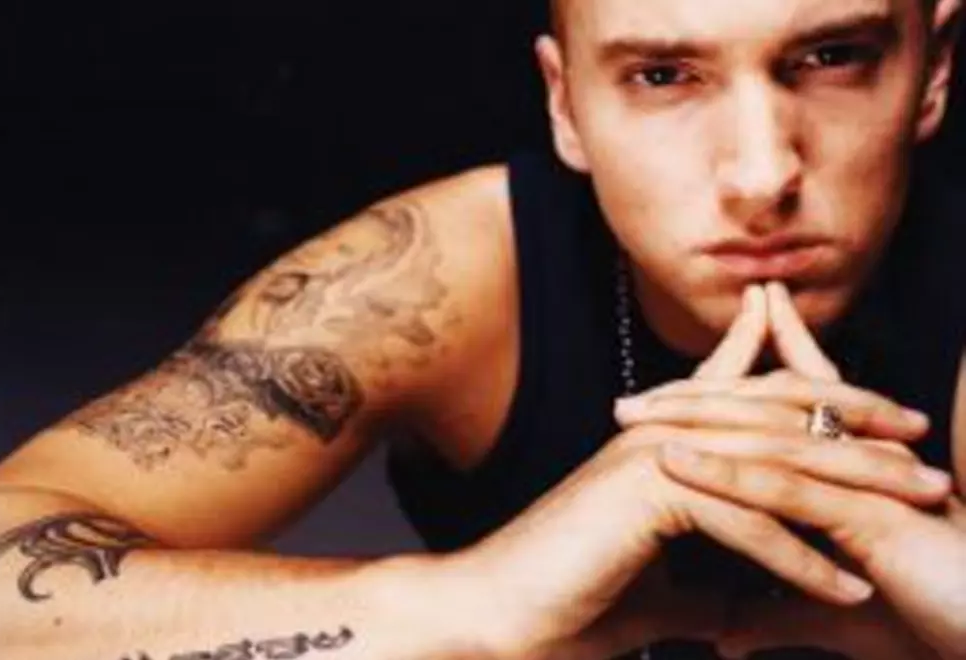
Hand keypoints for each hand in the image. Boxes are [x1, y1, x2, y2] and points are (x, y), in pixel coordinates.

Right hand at [458, 285, 951, 659]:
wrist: (496, 614)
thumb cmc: (567, 602)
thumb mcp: (653, 593)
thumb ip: (695, 590)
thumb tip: (730, 614)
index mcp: (665, 442)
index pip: (754, 402)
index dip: (820, 397)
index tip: (882, 411)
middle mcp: (664, 434)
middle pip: (781, 419)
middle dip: (861, 432)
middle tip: (927, 450)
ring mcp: (654, 457)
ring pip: (773, 463)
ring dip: (853, 492)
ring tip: (917, 511)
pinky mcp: (646, 495)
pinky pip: (744, 523)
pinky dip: (800, 561)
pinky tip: (848, 592)